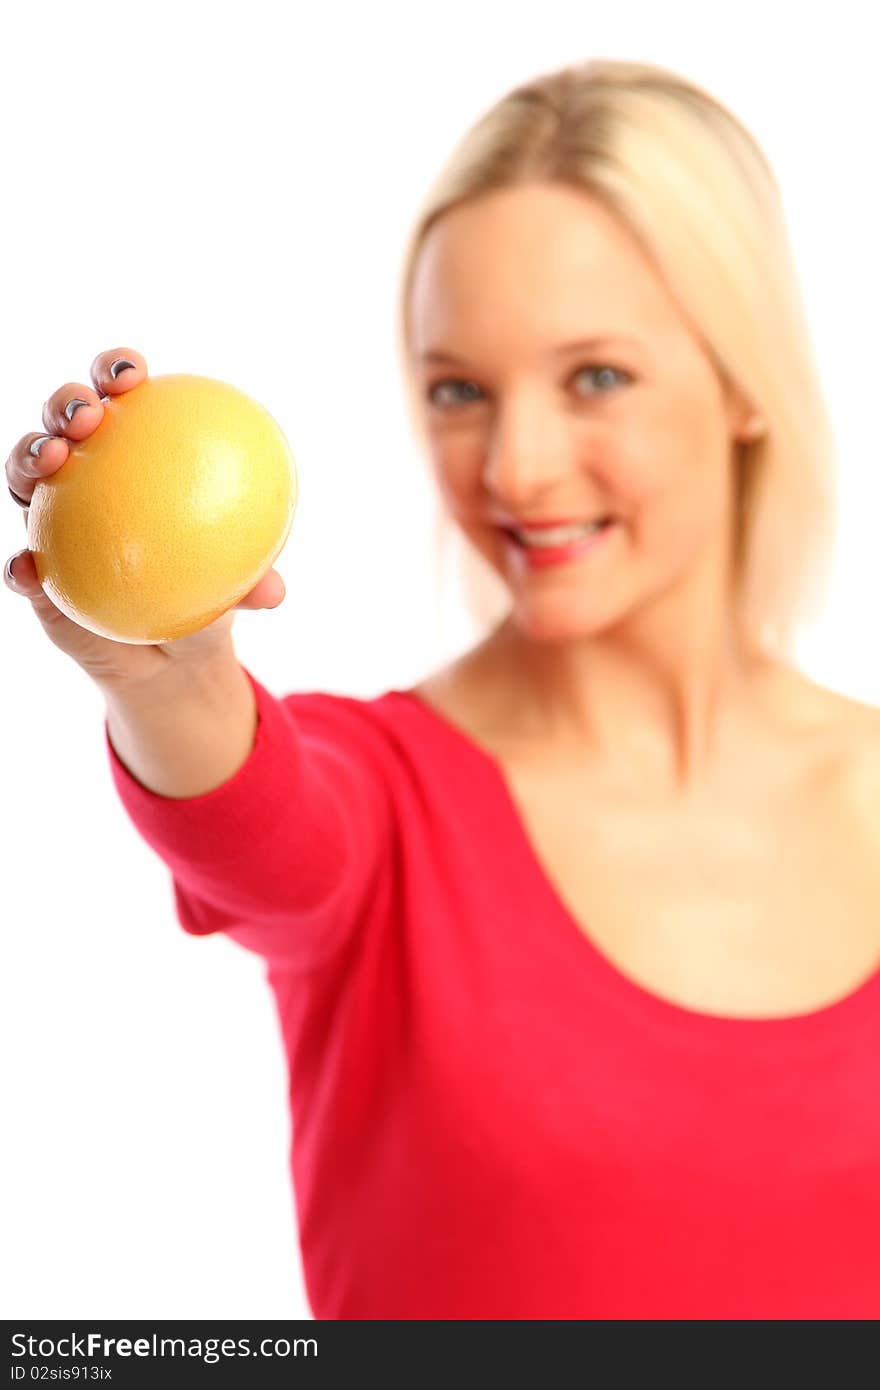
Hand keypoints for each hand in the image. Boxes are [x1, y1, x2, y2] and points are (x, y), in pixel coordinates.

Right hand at [4, 348, 286, 692]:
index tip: (133, 375)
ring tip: (50, 461)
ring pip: (23, 475)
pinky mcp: (34, 574)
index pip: (121, 399)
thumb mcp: (235, 592)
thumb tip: (274, 589)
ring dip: (27, 458)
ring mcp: (52, 521)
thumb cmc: (208, 600)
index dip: (119, 371)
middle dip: (68, 402)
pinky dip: (19, 566)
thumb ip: (251, 586)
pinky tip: (28, 569)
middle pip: (63, 422)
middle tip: (88, 414)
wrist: (172, 658)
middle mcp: (85, 478)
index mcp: (134, 459)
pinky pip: (20, 567)